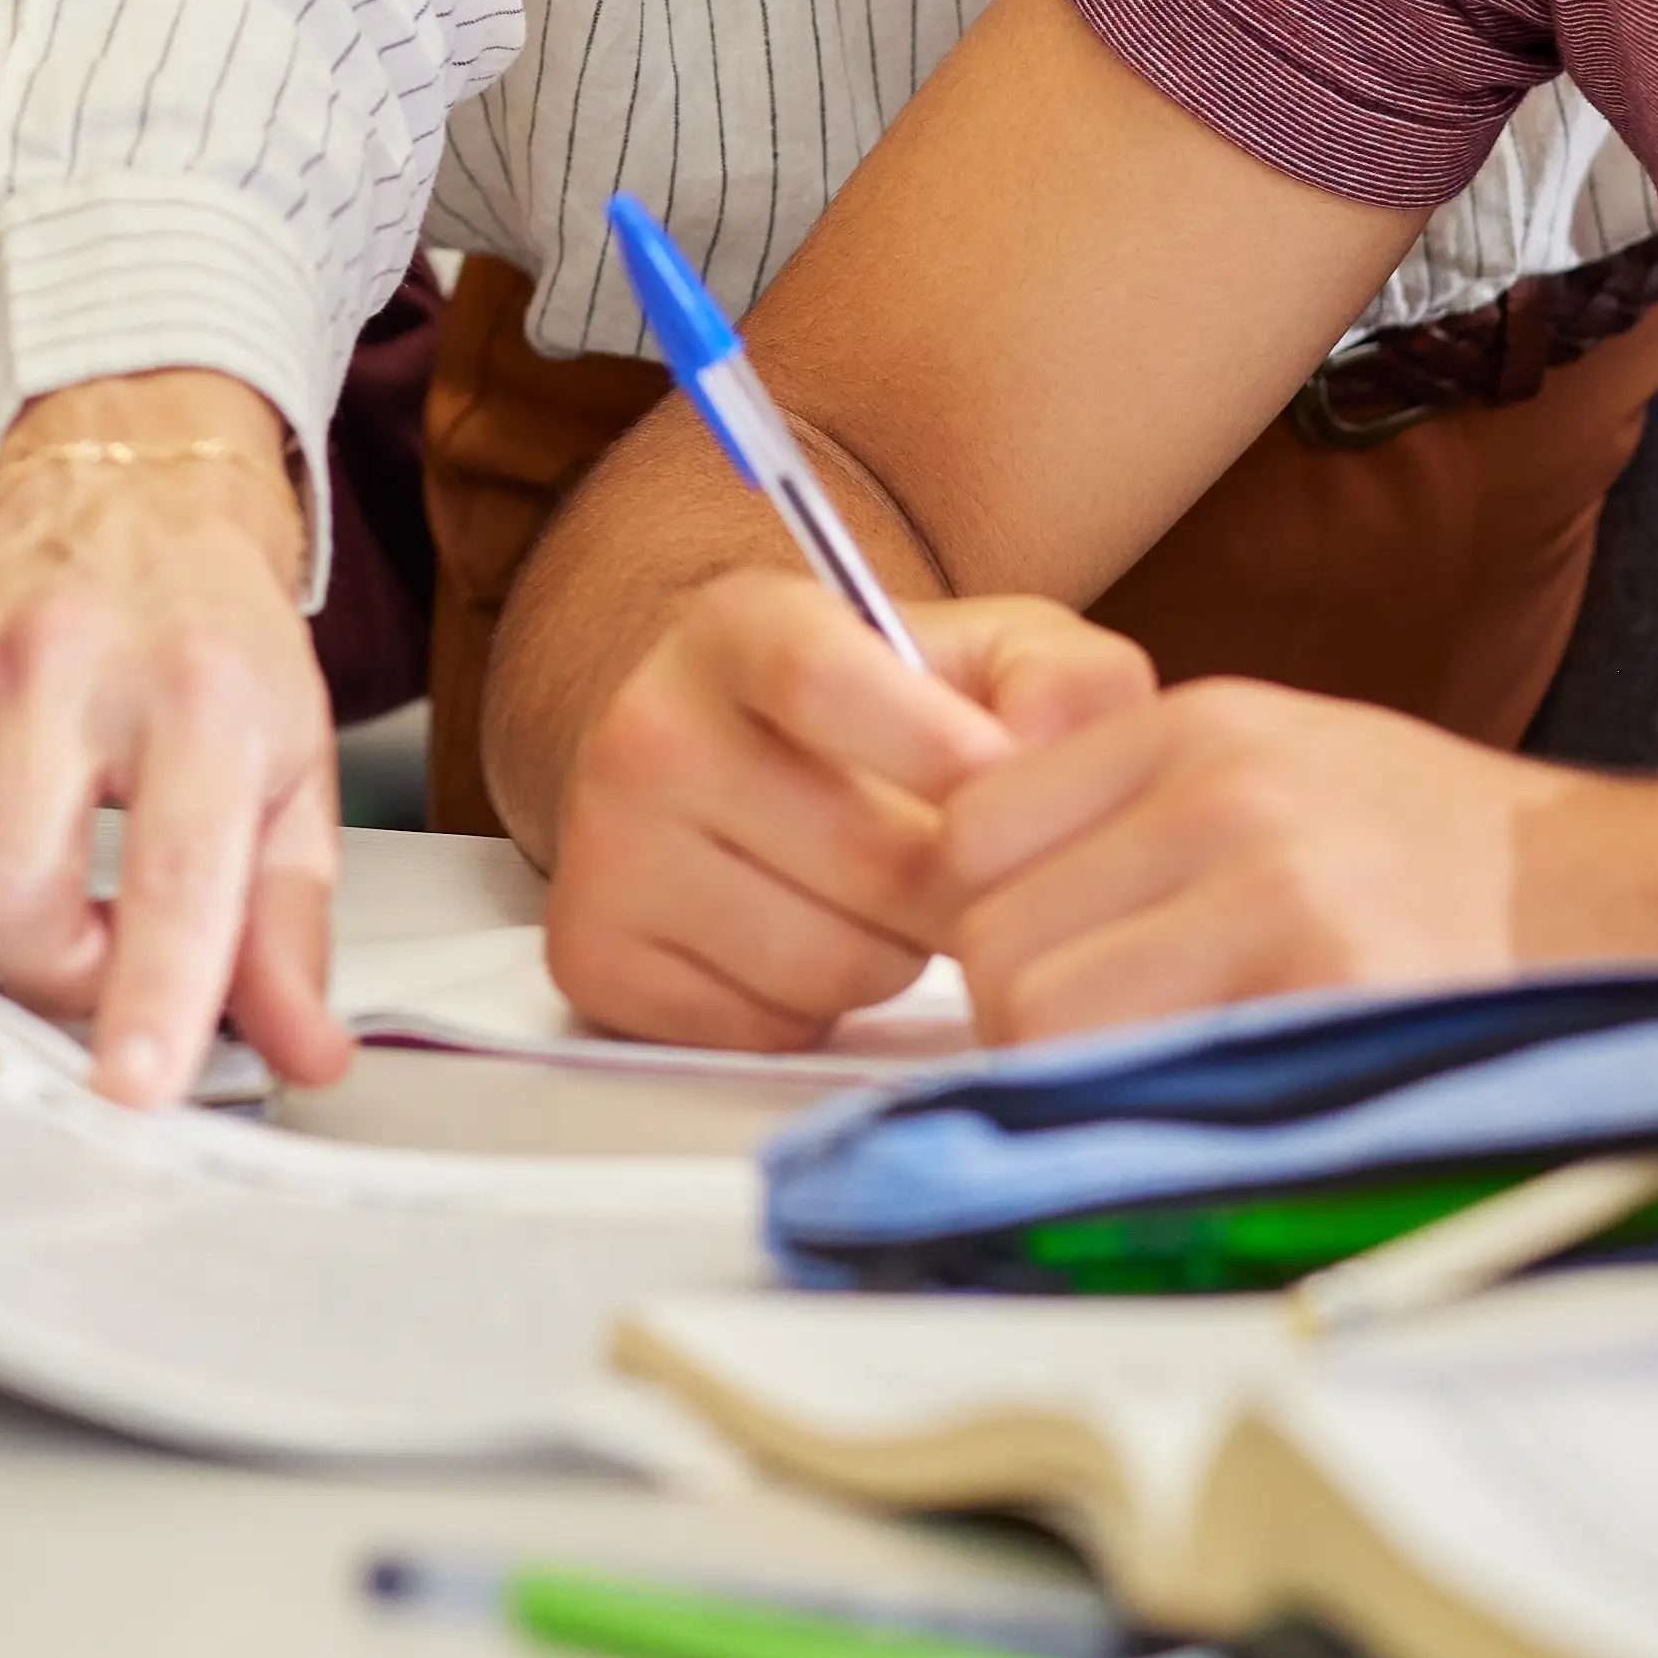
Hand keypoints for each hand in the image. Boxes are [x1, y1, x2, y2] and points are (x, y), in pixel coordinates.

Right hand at [0, 389, 336, 1107]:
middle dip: (43, 968)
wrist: (139, 502)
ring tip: (3, 887)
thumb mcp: (290, 778)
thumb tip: (304, 1055)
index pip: (172, 877)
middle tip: (81, 949)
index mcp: (200, 699)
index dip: (147, 999)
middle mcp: (68, 667)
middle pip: (9, 890)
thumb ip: (288, 929)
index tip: (133, 1087)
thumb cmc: (212, 652)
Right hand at [539, 580, 1118, 1046]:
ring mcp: (604, 848)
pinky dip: (814, 1013)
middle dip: (956, 891)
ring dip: (893, 960)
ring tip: (881, 906)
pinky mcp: (591, 956)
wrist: (724, 758)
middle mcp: (648, 727)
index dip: (937, 748)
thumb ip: (1065, 682)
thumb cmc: (884, 712)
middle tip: (964, 871)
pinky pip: (765, 1030)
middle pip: (865, 860)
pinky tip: (807, 943)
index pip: (823, 681)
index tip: (1005, 788)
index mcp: (740, 627)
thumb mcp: (986, 653)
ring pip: (826, 966)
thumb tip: (1049, 756)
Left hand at [933, 674, 1618, 1045]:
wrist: (1624, 901)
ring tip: (1171, 1071)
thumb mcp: (1286, 763)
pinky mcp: (1326, 992)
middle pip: (995, 938)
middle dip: (1022, 1014)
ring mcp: (1277, 890)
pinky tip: (1229, 1096)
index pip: (977, 827)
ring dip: (1081, 1075)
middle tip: (1104, 1041)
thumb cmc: (1447, 857)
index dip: (989, 915)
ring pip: (1049, 1020)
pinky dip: (1159, 1110)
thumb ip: (1138, 804)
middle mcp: (1226, 792)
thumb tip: (981, 891)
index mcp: (1202, 727)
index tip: (1042, 959)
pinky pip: (1151, 1079)